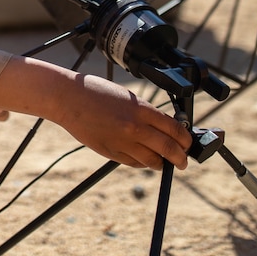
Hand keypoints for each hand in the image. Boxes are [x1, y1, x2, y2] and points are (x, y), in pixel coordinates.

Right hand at [0, 57, 191, 170]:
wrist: (68, 98)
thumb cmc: (96, 92)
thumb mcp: (128, 98)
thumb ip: (146, 113)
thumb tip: (164, 128)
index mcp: (141, 109)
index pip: (175, 129)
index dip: (186, 140)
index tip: (188, 144)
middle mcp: (135, 127)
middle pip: (169, 149)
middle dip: (180, 158)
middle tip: (183, 161)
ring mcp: (122, 142)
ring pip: (152, 161)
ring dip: (161, 163)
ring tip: (163, 162)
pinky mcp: (110, 152)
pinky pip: (133, 163)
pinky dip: (141, 163)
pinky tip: (142, 159)